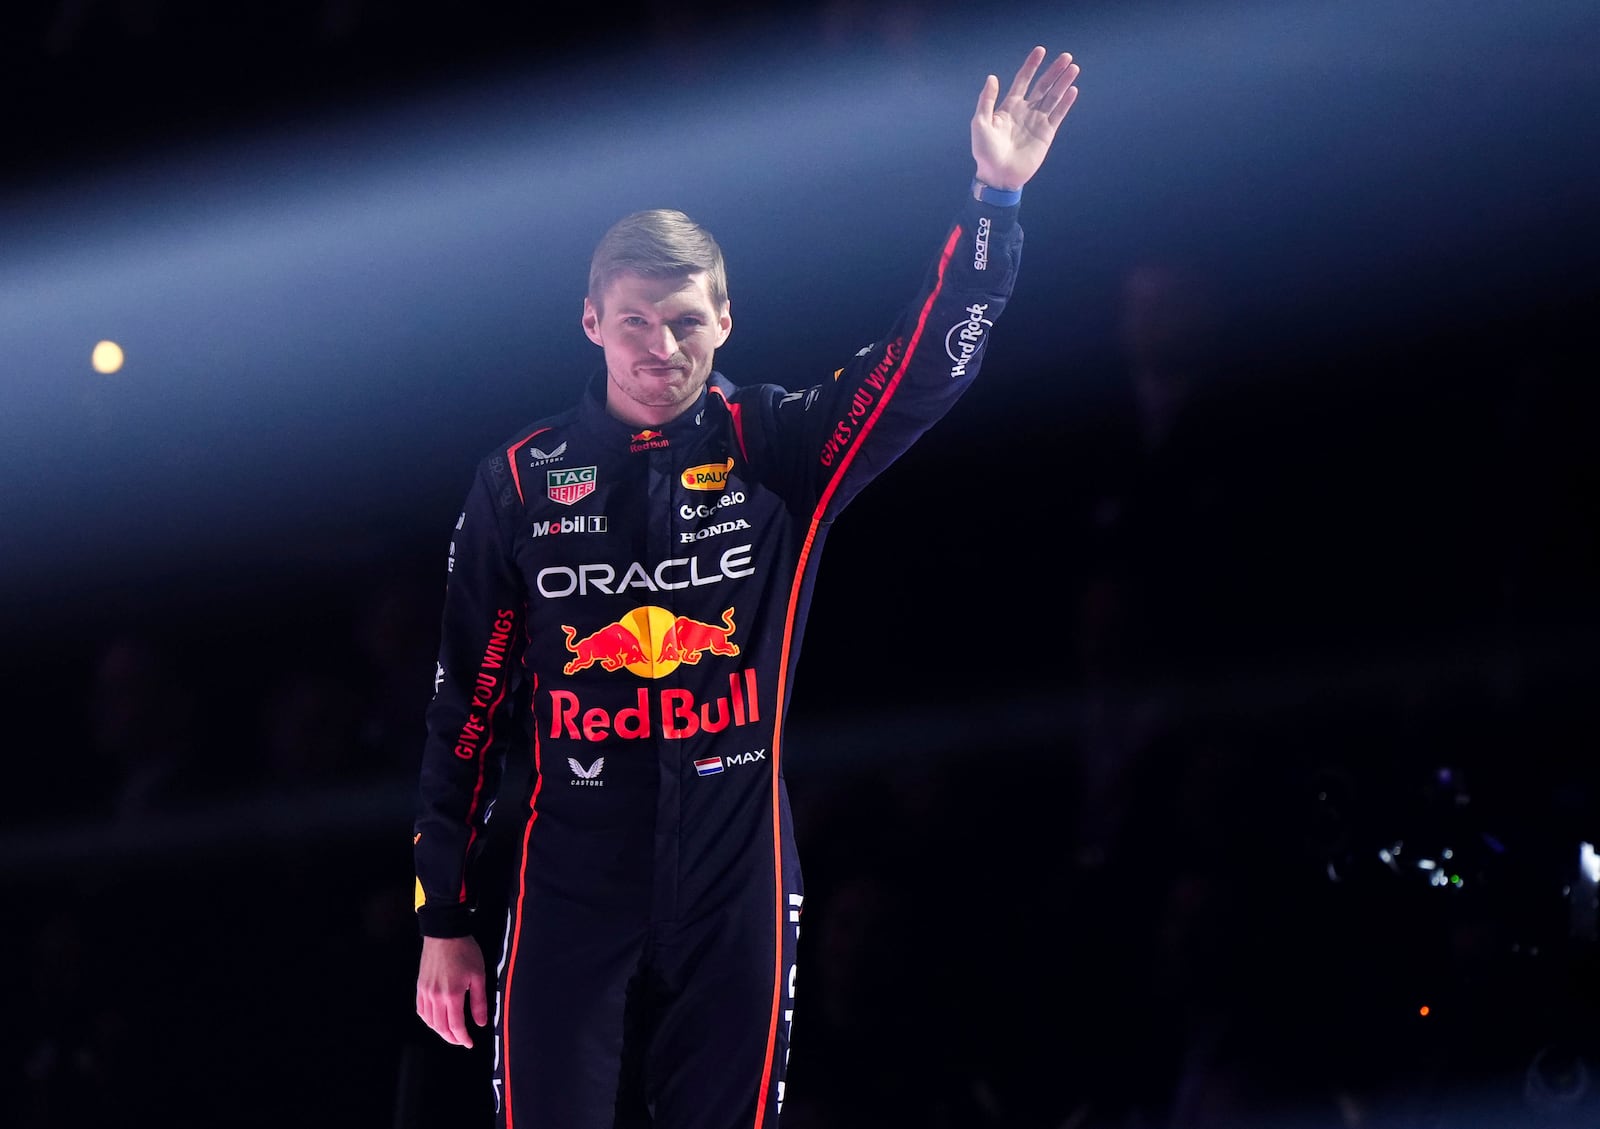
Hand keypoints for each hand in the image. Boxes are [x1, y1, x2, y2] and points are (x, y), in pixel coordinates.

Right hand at [416, 934, 488, 1047]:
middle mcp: (436, 997)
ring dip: (440, 1031)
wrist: (445, 933)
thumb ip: (479, 1002)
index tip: (469, 1043)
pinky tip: (436, 1020)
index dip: (463, 1038)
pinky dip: (428, 1020)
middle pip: (441, 1027)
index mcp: (452, 995)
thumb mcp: (478, 975)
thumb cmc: (464, 951)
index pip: (456, 1026)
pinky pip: (421, 1010)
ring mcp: (425, 992)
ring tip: (451, 1033)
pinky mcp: (420, 987)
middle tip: (461, 1041)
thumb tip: (480, 1023)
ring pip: (430, 1021)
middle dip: (452, 1038)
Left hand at [971, 45, 1080, 190]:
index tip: (1040, 51)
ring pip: (1053, 97)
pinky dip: (1066, 102)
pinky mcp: (1046, 134)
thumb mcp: (981, 123)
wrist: (998, 176)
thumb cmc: (985, 151)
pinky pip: (1058, 115)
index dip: (1032, 65)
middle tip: (1066, 57)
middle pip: (1042, 86)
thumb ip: (987, 100)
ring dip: (1063, 83)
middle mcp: (1025, 111)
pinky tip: (1073, 89)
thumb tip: (993, 77)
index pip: (1023, 80)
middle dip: (1054, 71)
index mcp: (1009, 106)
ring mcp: (1037, 122)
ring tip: (1073, 68)